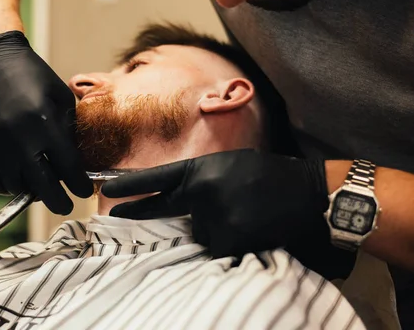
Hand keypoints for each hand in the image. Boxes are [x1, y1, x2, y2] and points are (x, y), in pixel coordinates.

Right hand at [0, 31, 92, 214]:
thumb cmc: (32, 76)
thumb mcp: (60, 96)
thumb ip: (68, 129)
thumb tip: (75, 162)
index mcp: (45, 123)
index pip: (68, 168)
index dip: (80, 185)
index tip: (85, 192)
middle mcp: (19, 139)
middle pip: (42, 187)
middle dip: (58, 202)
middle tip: (65, 205)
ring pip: (16, 187)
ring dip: (31, 190)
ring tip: (39, 183)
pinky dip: (6, 187)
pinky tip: (17, 179)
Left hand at [103, 149, 329, 256]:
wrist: (305, 191)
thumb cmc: (268, 174)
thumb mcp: (229, 165)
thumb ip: (202, 180)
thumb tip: (185, 202)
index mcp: (202, 169)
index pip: (158, 179)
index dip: (131, 185)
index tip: (107, 192)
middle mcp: (203, 191)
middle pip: (174, 213)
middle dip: (148, 213)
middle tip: (118, 215)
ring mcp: (215, 215)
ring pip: (201, 234)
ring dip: (216, 230)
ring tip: (243, 214)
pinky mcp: (228, 237)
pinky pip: (218, 247)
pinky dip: (230, 244)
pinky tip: (249, 228)